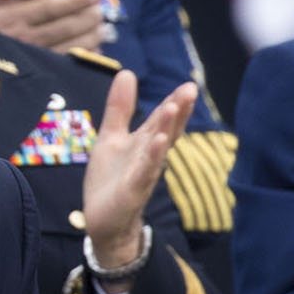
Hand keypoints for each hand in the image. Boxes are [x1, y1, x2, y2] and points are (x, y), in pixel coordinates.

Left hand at [81, 74, 194, 268]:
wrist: (103, 221)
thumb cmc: (111, 178)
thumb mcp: (111, 137)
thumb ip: (120, 108)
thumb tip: (127, 73)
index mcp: (144, 142)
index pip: (162, 119)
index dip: (174, 102)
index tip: (188, 85)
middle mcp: (148, 156)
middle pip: (166, 130)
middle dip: (177, 111)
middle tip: (190, 89)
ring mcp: (142, 173)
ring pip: (158, 149)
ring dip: (166, 129)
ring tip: (173, 108)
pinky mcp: (132, 190)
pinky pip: (144, 172)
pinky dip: (151, 158)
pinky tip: (157, 143)